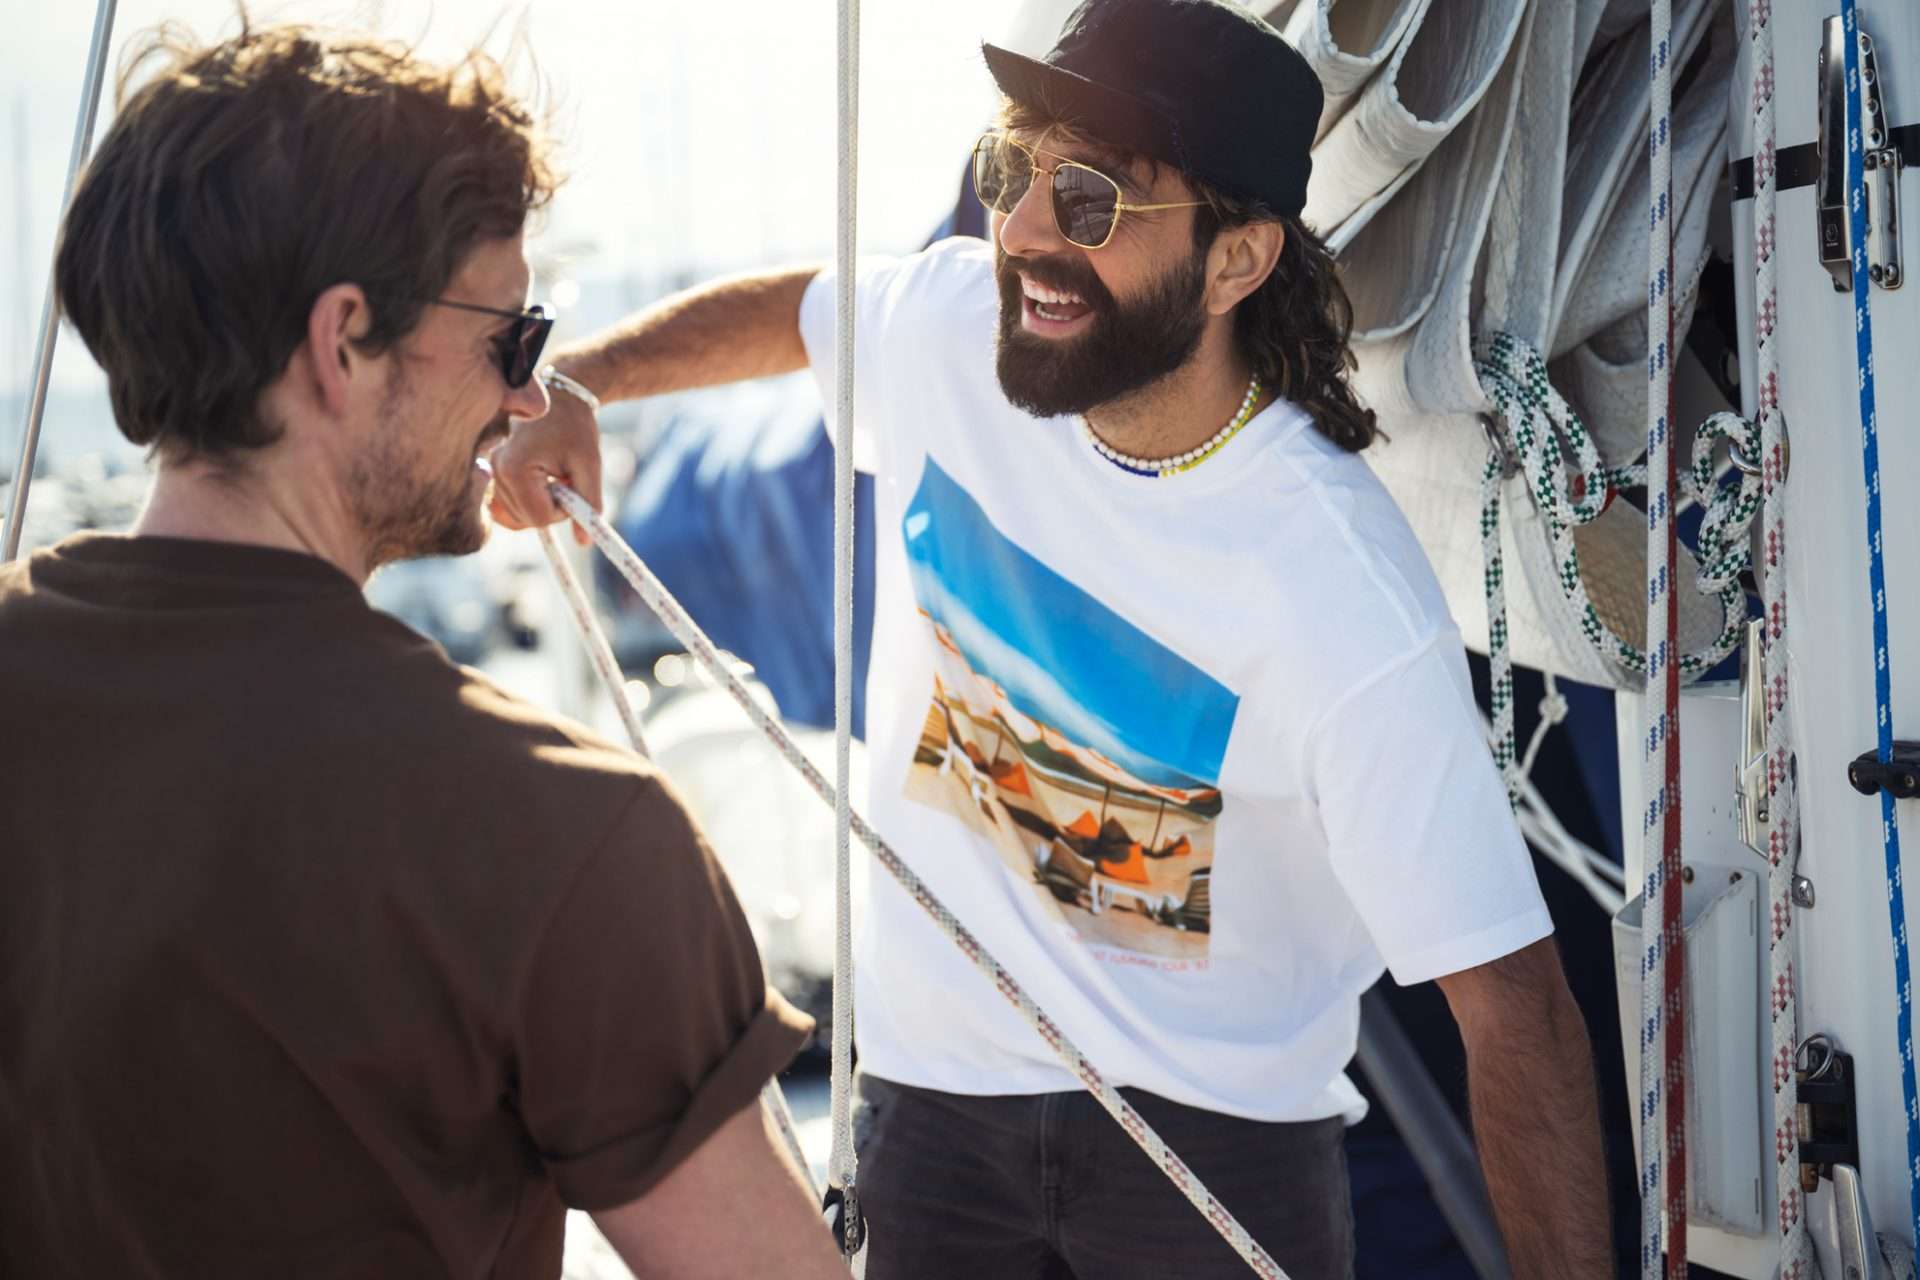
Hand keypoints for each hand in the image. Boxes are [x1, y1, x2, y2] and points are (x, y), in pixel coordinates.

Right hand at [488, 385, 603, 545]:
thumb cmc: (575, 428)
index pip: (539, 517)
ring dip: (542, 504)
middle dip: (551, 508)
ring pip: (518, 517)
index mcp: (515, 468)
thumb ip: (589, 504)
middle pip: (526, 520)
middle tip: (565, 479)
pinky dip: (528, 504)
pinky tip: (541, 483)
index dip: (563, 510)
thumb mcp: (589, 465)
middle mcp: (496, 472)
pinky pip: (508, 509)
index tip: (573, 486)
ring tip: (554, 474)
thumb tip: (584, 542)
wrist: (560, 399)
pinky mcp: (493, 474)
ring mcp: (491, 473)